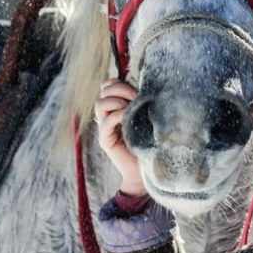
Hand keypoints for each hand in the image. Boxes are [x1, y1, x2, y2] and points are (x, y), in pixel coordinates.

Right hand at [95, 79, 145, 196]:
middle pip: (104, 91)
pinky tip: (129, 118)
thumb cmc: (151, 140)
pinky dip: (117, 116)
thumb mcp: (147, 116)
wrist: (147, 169)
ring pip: (100, 104)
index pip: (108, 85)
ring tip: (131, 109)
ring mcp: (105, 128)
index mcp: (117, 107)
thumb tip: (149, 85)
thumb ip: (142, 102)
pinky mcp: (105, 140)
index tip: (137, 90)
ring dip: (117, 102)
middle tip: (136, 98)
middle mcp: (108, 115)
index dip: (120, 83)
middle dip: (121, 89)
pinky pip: (105, 122)